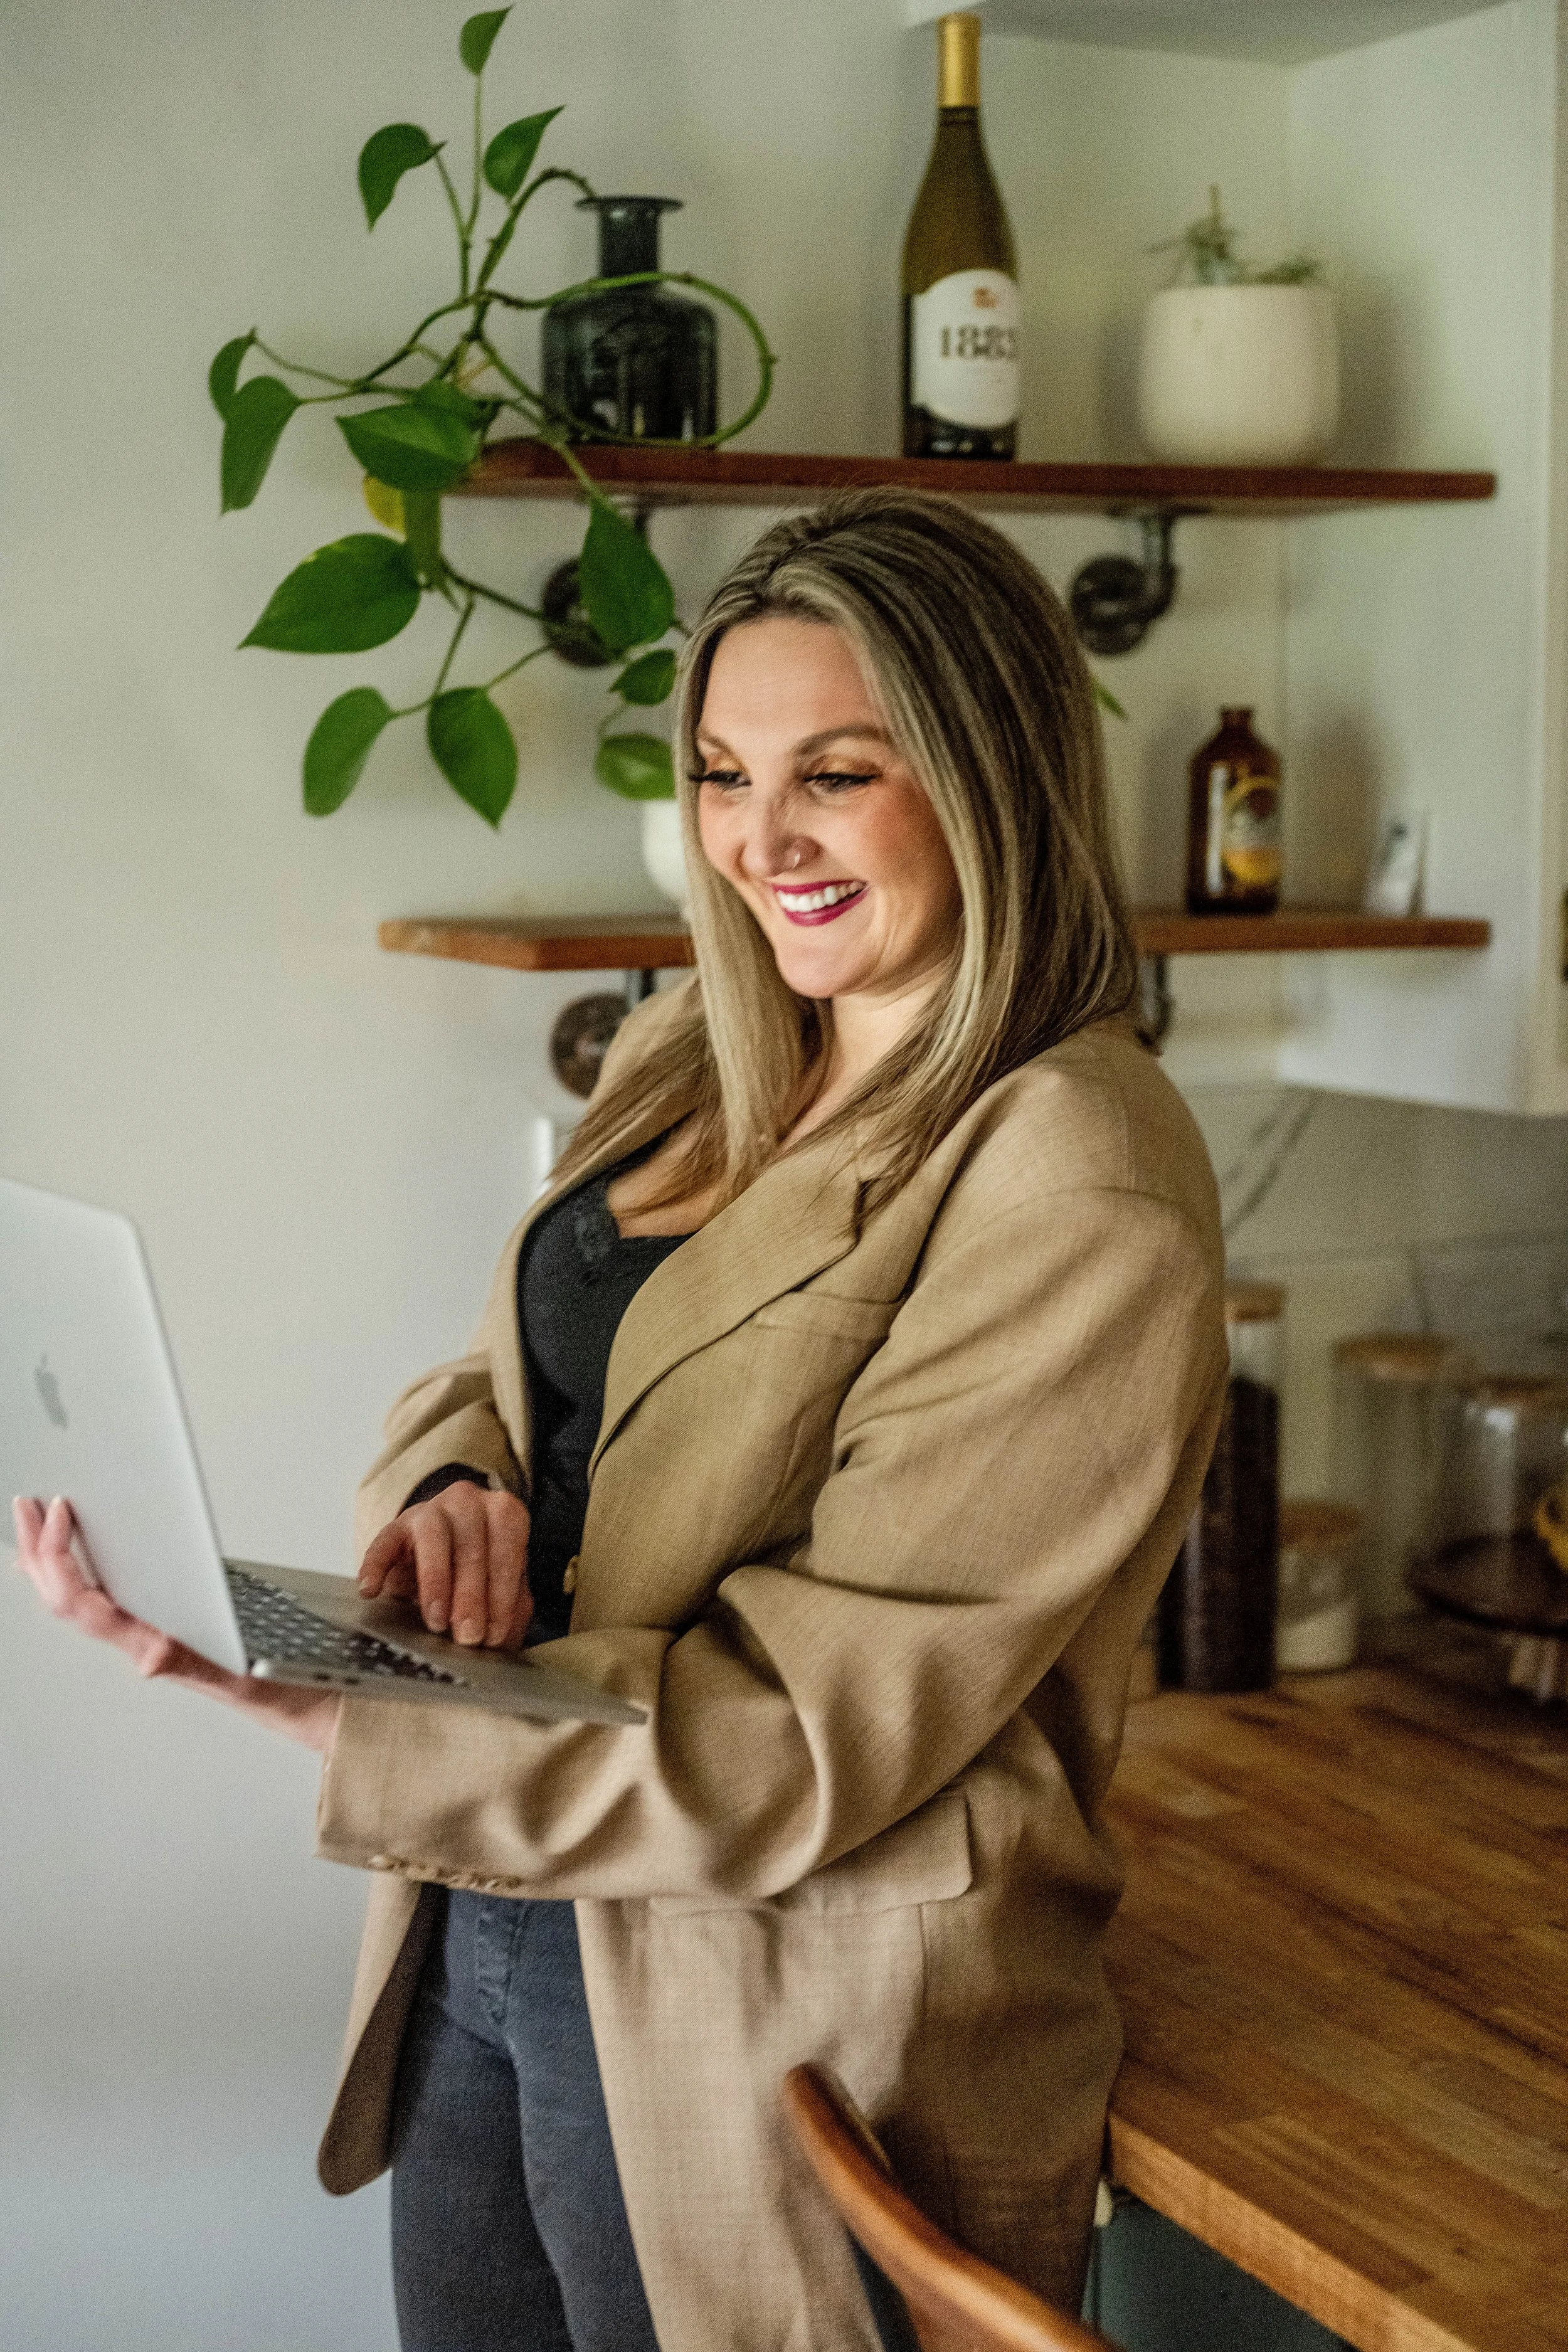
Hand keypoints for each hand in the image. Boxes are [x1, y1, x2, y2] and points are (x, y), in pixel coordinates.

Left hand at [12, 1495, 339, 1752]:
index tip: (61, 1512)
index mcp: (152, 1646)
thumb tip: (148, 1658)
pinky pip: (99, 1600)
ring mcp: (144, 1636)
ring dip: (47, 1561)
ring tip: (36, 1521)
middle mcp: (139, 1642)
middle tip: (27, 1505)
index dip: (61, 1559)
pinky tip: (75, 1553)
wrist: (300, 1702)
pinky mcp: (159, 1627)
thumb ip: (189, 1661)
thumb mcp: (237, 1671)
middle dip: (37, 1552)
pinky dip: (76, 1571)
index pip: (82, 1605)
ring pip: (74, 1601)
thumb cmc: (275, 1684)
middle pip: (64, 1600)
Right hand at [357, 1482, 532, 1650]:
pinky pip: (383, 1541)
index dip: (503, 1595)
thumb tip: (498, 1635)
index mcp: (504, 1514)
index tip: (495, 1634)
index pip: (508, 1550)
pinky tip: (371, 1591)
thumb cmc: (479, 1572)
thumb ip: (509, 1606)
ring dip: (436, 1581)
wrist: (443, 1555)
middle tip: (468, 1635)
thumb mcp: (501, 1586)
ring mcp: (430, 1510)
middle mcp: (469, 1503)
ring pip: (433, 1537)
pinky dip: (375, 1566)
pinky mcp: (395, 1526)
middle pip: (471, 1546)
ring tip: (435, 1621)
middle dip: (471, 1596)